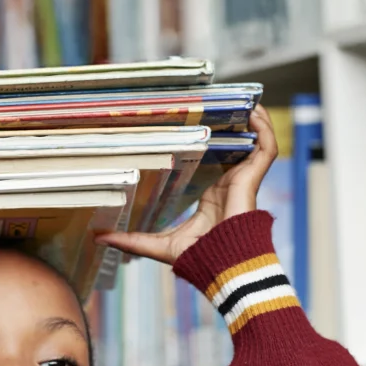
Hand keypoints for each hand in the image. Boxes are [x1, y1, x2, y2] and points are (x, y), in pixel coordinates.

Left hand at [96, 103, 278, 264]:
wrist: (222, 264)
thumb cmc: (197, 257)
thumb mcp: (157, 244)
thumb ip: (131, 240)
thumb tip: (99, 238)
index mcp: (211, 195)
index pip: (212, 162)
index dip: (209, 143)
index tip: (195, 124)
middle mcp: (228, 184)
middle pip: (235, 147)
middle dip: (233, 125)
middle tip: (220, 104)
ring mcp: (242, 180)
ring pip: (255, 144)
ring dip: (252, 122)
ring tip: (244, 101)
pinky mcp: (252, 179)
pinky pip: (266, 149)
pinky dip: (264, 130)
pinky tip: (255, 113)